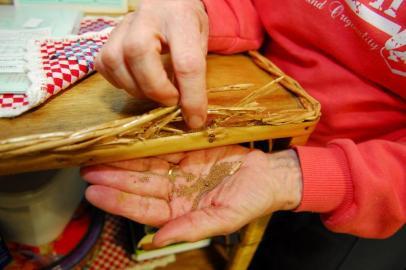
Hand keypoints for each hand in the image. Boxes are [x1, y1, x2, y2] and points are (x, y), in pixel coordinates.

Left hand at [81, 146, 301, 245]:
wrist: (269, 174)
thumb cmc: (251, 200)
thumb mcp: (224, 218)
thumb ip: (190, 229)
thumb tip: (155, 242)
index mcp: (181, 213)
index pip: (144, 209)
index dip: (119, 201)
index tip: (94, 193)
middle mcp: (175, 192)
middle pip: (139, 186)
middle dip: (113, 179)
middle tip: (86, 171)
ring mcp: (179, 171)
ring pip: (145, 166)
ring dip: (122, 162)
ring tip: (98, 156)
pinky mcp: (186, 151)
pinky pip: (161, 148)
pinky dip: (143, 145)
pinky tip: (125, 141)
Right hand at [96, 0, 208, 128]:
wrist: (169, 1)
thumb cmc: (186, 24)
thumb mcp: (201, 43)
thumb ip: (194, 73)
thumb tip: (190, 111)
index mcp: (181, 18)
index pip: (186, 62)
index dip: (191, 97)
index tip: (195, 120)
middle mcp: (148, 16)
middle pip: (139, 54)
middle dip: (156, 88)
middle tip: (171, 100)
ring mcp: (124, 24)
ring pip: (115, 60)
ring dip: (136, 88)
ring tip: (154, 91)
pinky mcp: (109, 35)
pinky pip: (104, 64)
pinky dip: (119, 81)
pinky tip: (136, 82)